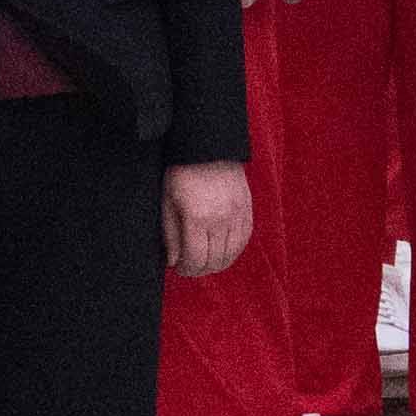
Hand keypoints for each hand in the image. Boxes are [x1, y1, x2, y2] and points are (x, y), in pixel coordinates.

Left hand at [164, 162, 257, 279]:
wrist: (207, 146)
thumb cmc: (182, 172)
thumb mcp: (168, 202)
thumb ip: (171, 235)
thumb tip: (174, 261)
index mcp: (197, 218)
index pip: (196, 260)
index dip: (186, 269)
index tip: (179, 267)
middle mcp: (221, 219)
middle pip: (214, 261)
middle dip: (200, 269)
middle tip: (190, 266)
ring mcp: (237, 214)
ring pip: (231, 254)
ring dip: (217, 263)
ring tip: (205, 259)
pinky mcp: (247, 208)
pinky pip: (244, 240)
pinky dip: (233, 250)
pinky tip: (222, 249)